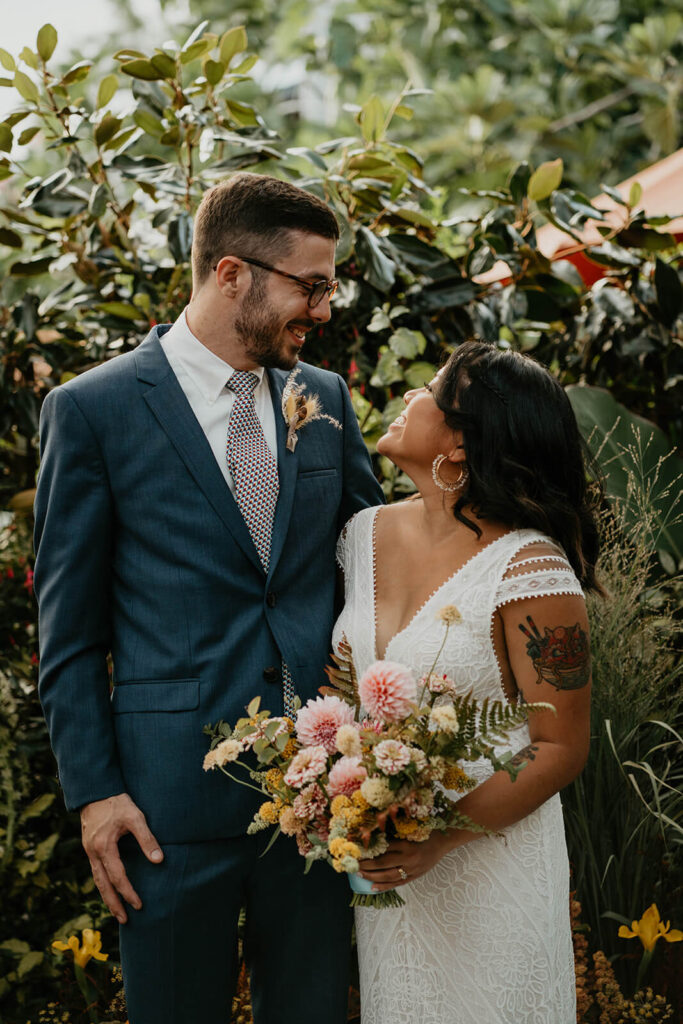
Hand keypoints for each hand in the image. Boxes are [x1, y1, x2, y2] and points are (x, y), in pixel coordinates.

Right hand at [80, 793, 162, 923]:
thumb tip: (159, 861)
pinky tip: (110, 888)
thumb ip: (147, 839)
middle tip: (124, 920)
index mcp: (104, 846)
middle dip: (113, 904)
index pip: (118, 877)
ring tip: (116, 911)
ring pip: (97, 880)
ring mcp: (89, 850)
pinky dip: (103, 883)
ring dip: (107, 896)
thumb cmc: (117, 802)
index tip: (139, 905)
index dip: (128, 893)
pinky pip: (96, 871)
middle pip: (103, 885)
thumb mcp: (135, 817)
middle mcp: (93, 852)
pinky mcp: (89, 847)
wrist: (95, 790)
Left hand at [358, 832, 453, 892]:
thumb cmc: (424, 832)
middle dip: (366, 865)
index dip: (368, 850)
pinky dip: (385, 886)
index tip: (356, 850)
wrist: (443, 841)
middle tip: (354, 864)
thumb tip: (372, 837)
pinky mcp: (415, 876)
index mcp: (405, 844)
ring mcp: (412, 869)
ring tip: (360, 874)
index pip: (382, 848)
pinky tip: (373, 887)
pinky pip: (398, 883)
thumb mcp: (408, 830)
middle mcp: (408, 858)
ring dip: (372, 876)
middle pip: (382, 864)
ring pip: (388, 876)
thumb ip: (392, 835)